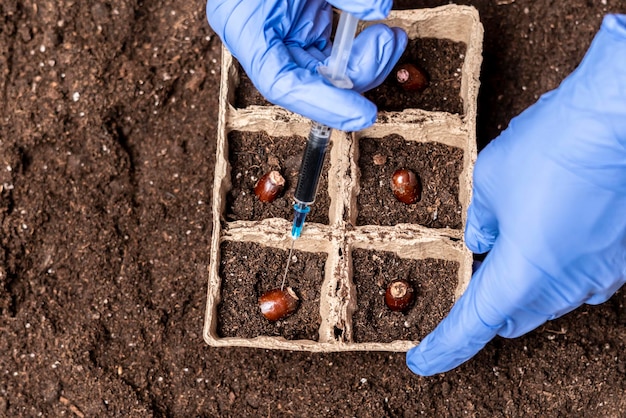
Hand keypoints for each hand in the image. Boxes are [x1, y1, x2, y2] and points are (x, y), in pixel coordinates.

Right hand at [206, 0, 406, 130]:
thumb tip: (379, 8)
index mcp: (244, 25)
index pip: (281, 82)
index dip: (323, 103)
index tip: (362, 113)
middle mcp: (260, 36)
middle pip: (309, 79)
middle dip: (356, 73)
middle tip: (388, 45)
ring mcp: (281, 31)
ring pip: (324, 67)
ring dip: (364, 60)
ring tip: (392, 38)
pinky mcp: (300, 22)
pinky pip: (330, 46)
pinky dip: (356, 44)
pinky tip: (379, 32)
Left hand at [407, 14, 625, 375]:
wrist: (618, 120)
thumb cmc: (552, 147)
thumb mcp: (490, 181)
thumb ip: (483, 222)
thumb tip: (484, 240)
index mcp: (524, 273)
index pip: (473, 323)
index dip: (445, 344)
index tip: (421, 360)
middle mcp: (567, 283)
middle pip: (516, 316)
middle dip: (490, 313)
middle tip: (468, 299)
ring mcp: (602, 272)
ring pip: (551, 299)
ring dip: (525, 289)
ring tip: (507, 262)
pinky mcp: (623, 255)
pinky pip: (582, 277)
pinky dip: (557, 269)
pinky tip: (548, 242)